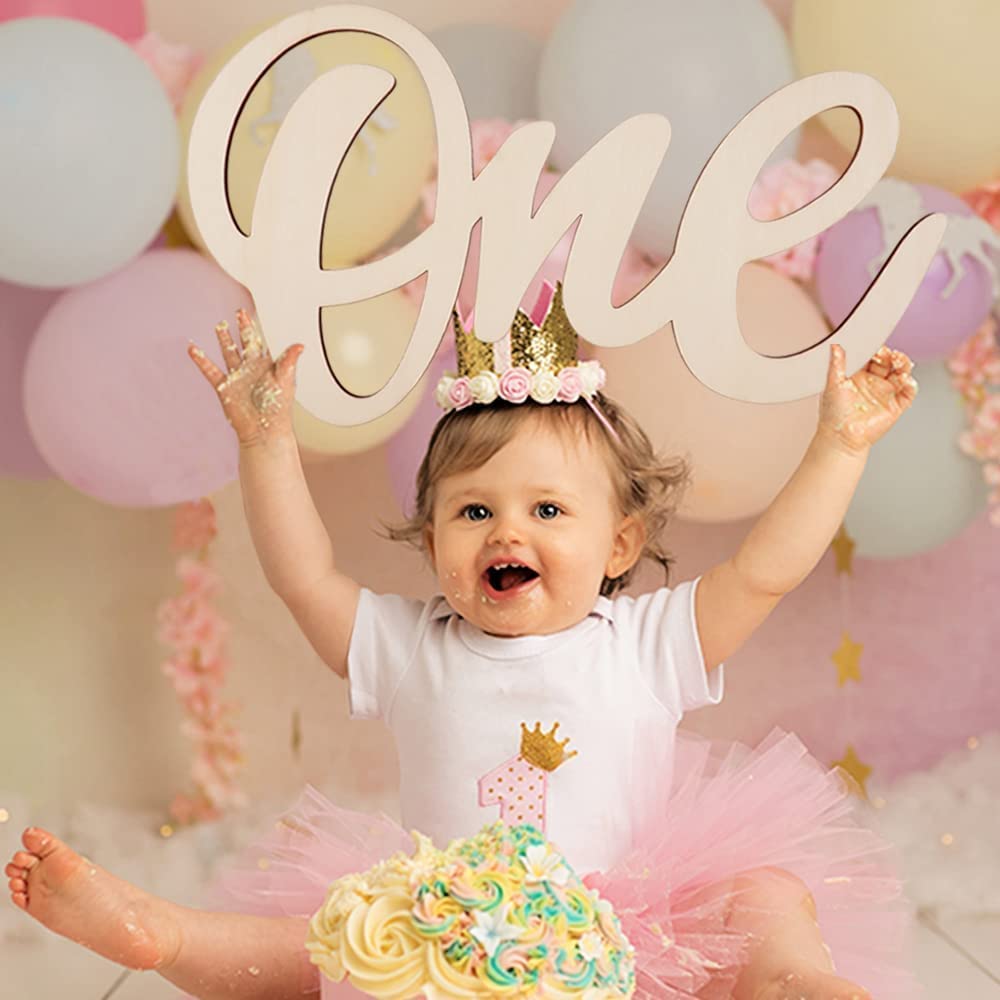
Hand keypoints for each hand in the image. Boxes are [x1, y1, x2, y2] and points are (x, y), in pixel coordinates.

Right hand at [188, 310, 302, 446]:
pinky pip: (211, 371)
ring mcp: (236, 378)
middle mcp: (250, 369)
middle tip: (235, 313)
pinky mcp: (224, 388)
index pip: (256, 342)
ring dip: (223, 340)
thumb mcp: (286, 382)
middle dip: (239, 329)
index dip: (250, 328)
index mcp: (265, 366)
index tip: (244, 314)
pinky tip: (194, 350)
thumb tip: (299, 345)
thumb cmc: (278, 410)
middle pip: (242, 344)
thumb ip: (289, 362)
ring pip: (228, 354)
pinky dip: (202, 361)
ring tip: (219, 326)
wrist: (265, 431)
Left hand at [818, 343, 917, 453]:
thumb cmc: (833, 414)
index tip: (875, 346)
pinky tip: (905, 379)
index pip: (872, 356)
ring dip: (904, 364)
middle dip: (891, 355)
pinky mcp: (896, 405)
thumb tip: (835, 345)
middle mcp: (874, 382)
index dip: (876, 349)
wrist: (841, 437)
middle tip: (888, 354)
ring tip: (899, 361)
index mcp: (859, 375)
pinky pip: (908, 392)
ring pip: (901, 373)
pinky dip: (910, 384)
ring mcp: (886, 393)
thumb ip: (836, 364)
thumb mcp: (832, 384)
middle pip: (889, 362)